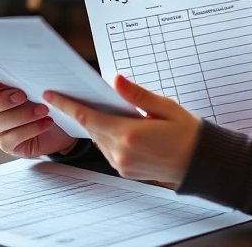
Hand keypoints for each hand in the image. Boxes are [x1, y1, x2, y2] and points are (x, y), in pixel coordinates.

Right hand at [0, 76, 76, 157]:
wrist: (63, 123)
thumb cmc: (49, 100)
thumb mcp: (41, 85)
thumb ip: (28, 77)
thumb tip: (29, 65)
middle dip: (3, 101)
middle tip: (23, 96)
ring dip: (22, 115)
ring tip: (44, 110)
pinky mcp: (8, 145)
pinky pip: (10, 139)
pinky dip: (30, 130)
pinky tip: (46, 123)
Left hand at [44, 74, 200, 184]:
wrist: (200, 163)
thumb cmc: (186, 133)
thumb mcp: (164, 107)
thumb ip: (136, 95)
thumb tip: (115, 80)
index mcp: (129, 134)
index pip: (88, 117)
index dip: (66, 105)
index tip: (50, 95)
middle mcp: (121, 153)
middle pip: (92, 127)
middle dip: (84, 112)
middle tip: (79, 95)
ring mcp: (122, 165)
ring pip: (99, 139)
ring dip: (99, 125)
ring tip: (107, 110)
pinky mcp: (126, 171)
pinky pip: (108, 150)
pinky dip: (109, 136)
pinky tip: (119, 127)